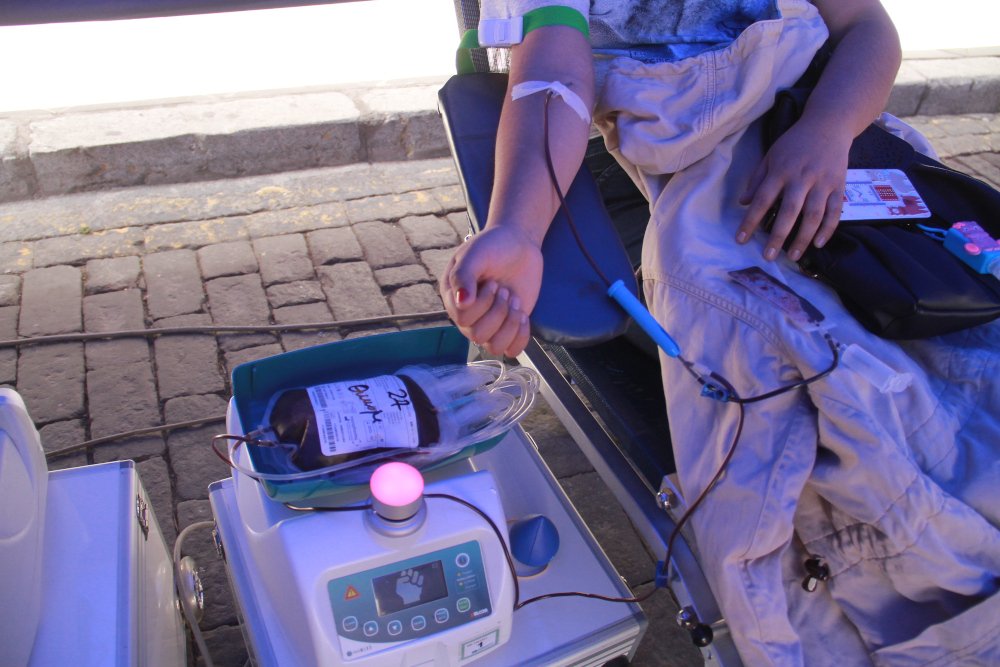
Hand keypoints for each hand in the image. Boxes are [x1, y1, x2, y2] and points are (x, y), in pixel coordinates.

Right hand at [439, 225, 542, 356]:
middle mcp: (468, 316)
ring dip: (509, 324)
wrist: (518, 244)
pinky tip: (523, 316)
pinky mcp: (509, 327)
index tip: (493, 282)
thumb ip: (464, 276)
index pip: (462, 318)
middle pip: (478, 336)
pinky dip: (520, 337)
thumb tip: (461, 303)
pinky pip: (512, 350)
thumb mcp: (474, 254)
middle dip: (498, 312)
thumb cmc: (492, 246)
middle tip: (504, 290)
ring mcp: (489, 324)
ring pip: (495, 347)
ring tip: (514, 301)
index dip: (482, 304)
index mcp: (454, 298)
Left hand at [736, 117, 851, 260]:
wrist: (829, 124)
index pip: (761, 199)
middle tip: (768, 257)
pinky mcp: (839, 185)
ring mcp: (823, 182)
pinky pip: (835, 211)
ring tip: (792, 256)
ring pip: (813, 214)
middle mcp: (802, 177)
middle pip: (789, 210)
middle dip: (778, 236)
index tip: (740, 240)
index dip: (750, 221)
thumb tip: (743, 202)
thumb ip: (757, 179)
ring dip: (803, 238)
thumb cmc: (795, 143)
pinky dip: (828, 229)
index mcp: (781, 170)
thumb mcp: (771, 155)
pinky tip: (818, 243)